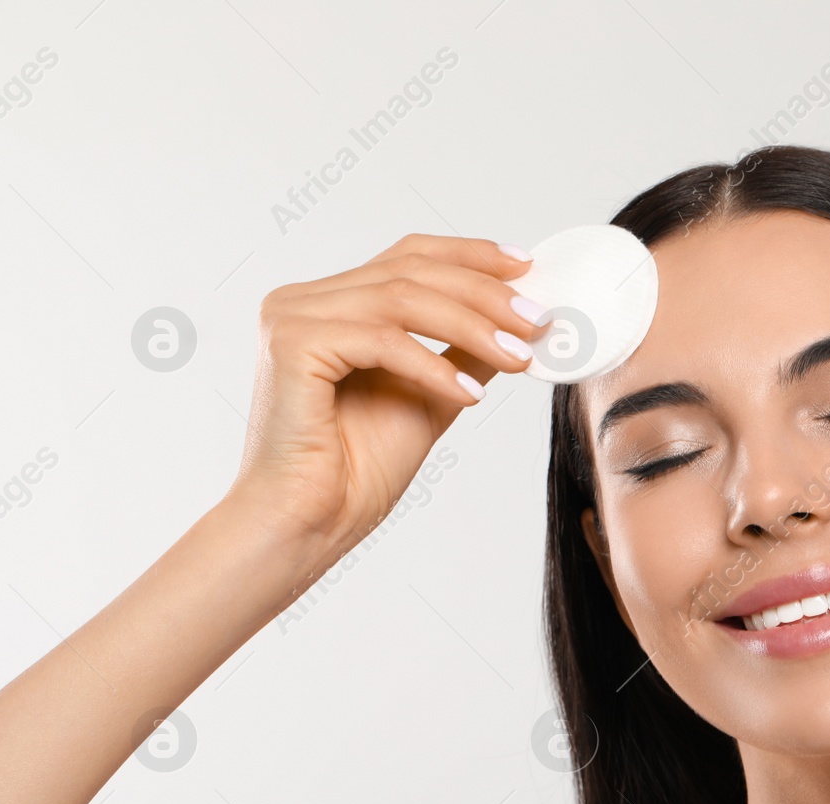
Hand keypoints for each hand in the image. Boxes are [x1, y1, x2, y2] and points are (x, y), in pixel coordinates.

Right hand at [227, 233, 544, 557]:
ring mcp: (293, 316)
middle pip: (410, 270)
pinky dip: (433, 365)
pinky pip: (381, 339)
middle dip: (485, 292)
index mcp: (333, 304)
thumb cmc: (357, 470)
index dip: (470, 254)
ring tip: (519, 357)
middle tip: (537, 320)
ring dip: (472, 326)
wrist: (309, 522)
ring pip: (402, 297)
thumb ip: (464, 351)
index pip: (408, 256)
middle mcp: (306, 301)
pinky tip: (470, 393)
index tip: (527, 266)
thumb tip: (518, 323)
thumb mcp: (433, 395)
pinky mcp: (293, 344)